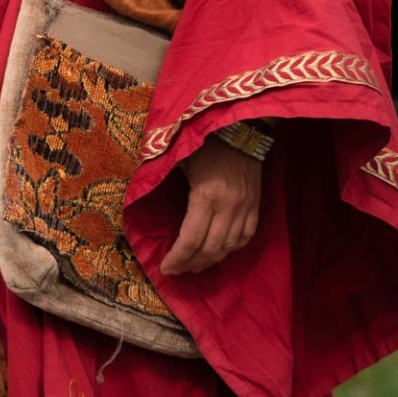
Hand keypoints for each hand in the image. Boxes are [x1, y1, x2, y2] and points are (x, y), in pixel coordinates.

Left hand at [159, 133, 262, 275]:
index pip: (191, 239)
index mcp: (206, 195)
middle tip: (177, 270)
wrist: (242, 127)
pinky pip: (245, 238)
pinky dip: (230, 250)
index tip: (165, 268)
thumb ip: (164, 179)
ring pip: (228, 248)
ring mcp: (246, 209)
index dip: (177, 258)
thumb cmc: (206, 141)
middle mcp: (229, 207)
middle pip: (210, 249)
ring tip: (193, 266)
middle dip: (191, 264)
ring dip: (210, 261)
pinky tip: (218, 253)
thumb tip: (140, 195)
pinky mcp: (256, 207)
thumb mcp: (180, 157)